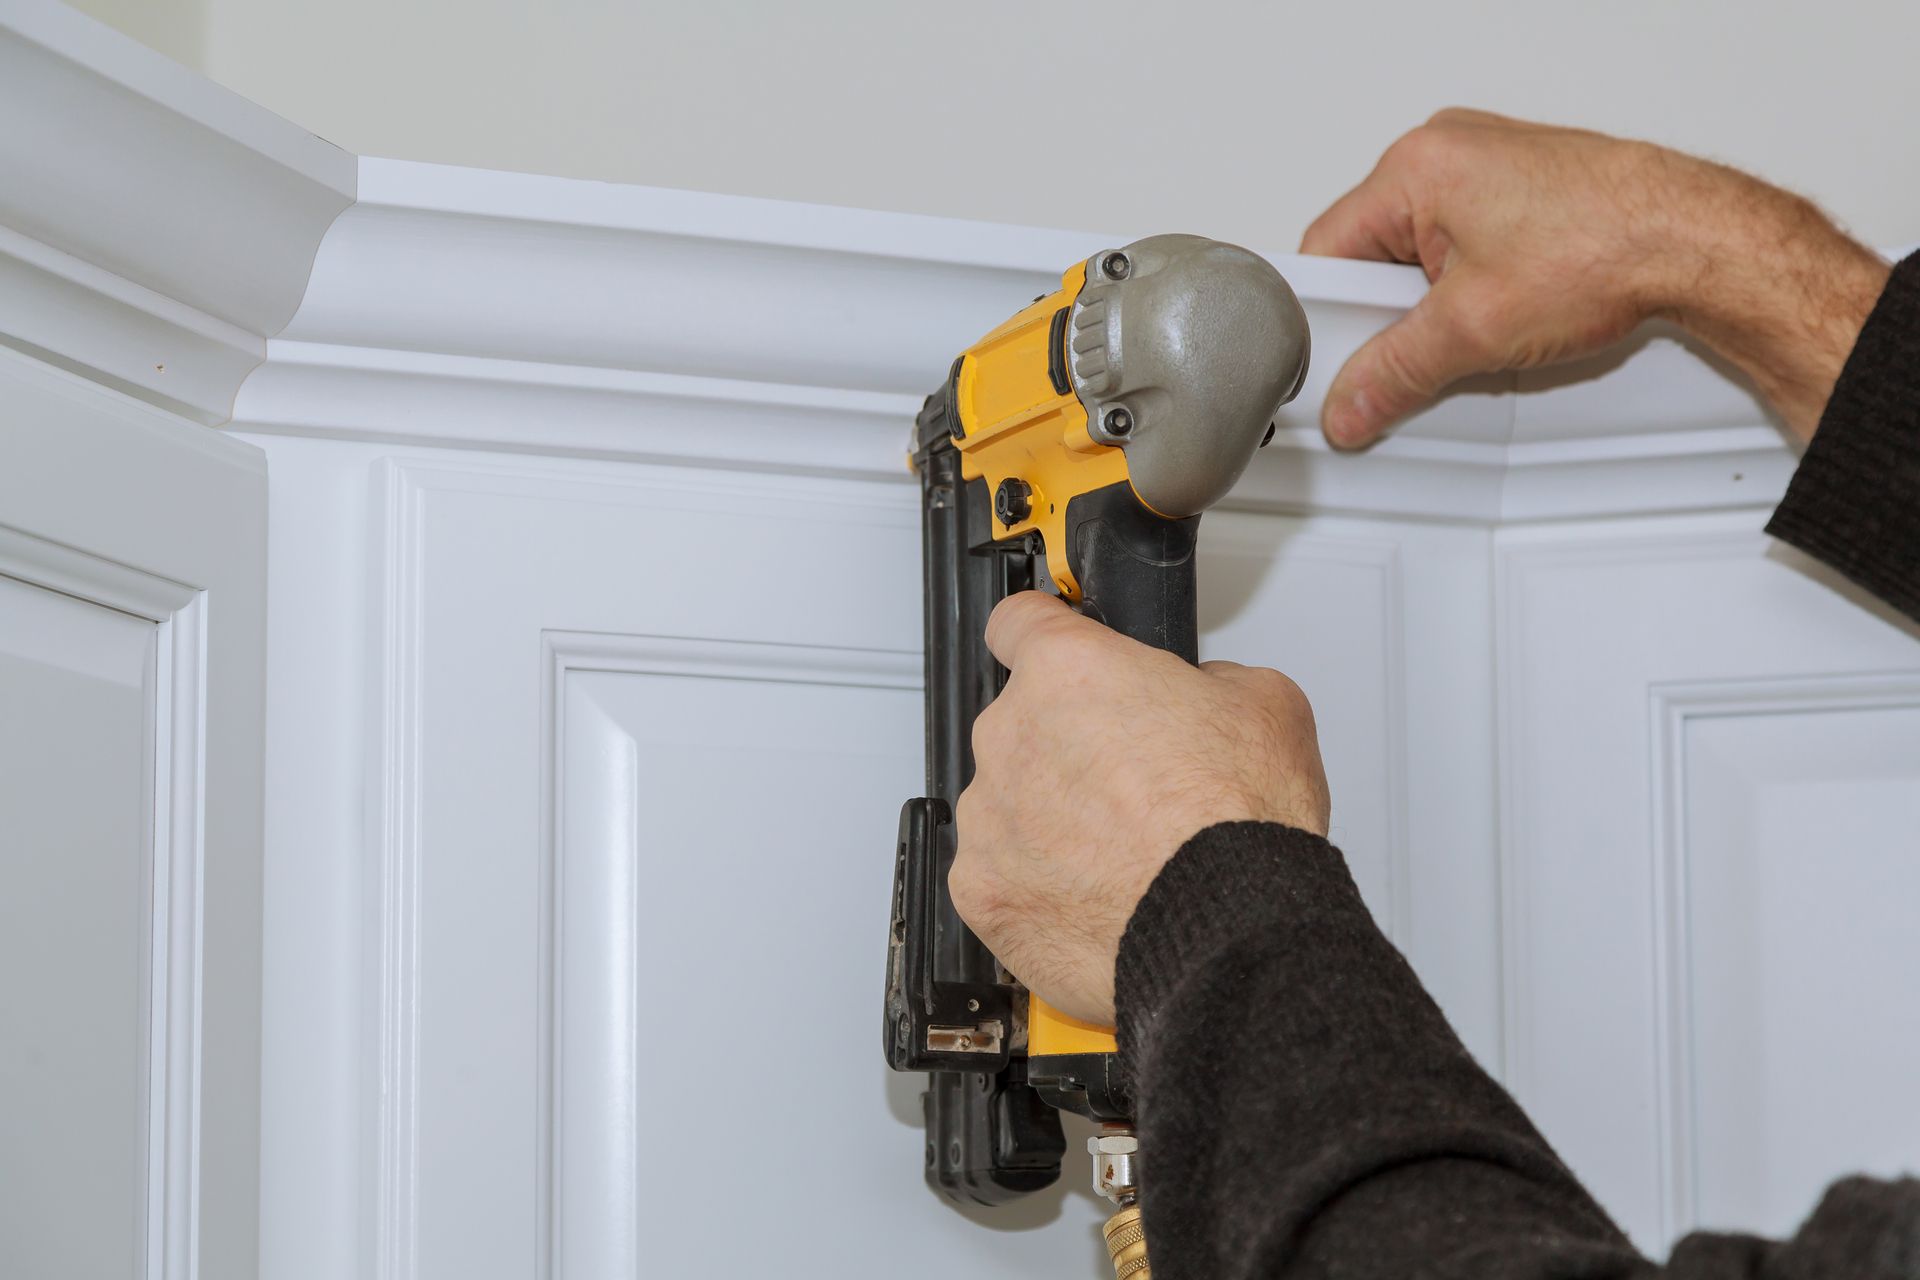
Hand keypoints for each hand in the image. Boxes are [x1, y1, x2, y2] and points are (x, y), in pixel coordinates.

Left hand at [950, 592, 1330, 1026]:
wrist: (1228, 929)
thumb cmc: (1239, 824)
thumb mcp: (1265, 701)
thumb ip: (1207, 679)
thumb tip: (1199, 692)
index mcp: (1068, 671)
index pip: (1017, 622)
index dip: (1042, 634)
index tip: (1048, 649)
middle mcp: (1011, 735)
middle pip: (1022, 724)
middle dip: (1066, 747)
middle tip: (1130, 784)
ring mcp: (988, 816)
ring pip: (1009, 803)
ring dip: (1050, 819)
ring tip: (1122, 851)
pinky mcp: (980, 890)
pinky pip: (1000, 875)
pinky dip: (1036, 885)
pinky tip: (1096, 894)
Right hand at [1300, 108, 1889, 445]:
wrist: (1698, 241)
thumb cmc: (1608, 246)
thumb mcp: (1472, 330)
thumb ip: (1394, 372)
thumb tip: (1353, 401)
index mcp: (1415, 166)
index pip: (1326, 252)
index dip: (1331, 318)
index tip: (1339, 361)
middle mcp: (1447, 152)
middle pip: (1372, 254)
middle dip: (1392, 312)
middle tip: (1429, 344)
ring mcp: (1488, 167)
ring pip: (1420, 256)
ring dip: (1436, 303)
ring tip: (1483, 324)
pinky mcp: (1524, 190)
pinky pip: (1463, 248)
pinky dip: (1471, 288)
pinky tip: (1506, 313)